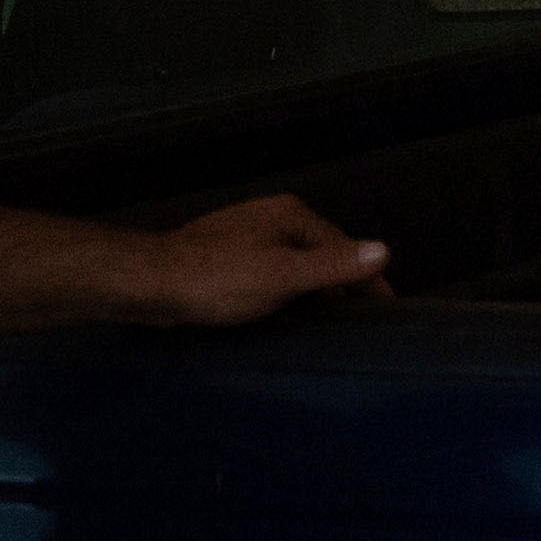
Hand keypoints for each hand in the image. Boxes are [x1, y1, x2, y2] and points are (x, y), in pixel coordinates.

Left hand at [143, 197, 391, 325]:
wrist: (153, 283)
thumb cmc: (215, 278)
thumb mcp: (283, 276)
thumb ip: (333, 266)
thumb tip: (383, 250)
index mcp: (291, 215)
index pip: (346, 248)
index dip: (368, 280)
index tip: (387, 308)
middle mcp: (273, 219)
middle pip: (323, 255)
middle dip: (344, 285)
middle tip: (363, 322)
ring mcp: (251, 236)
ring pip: (298, 266)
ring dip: (316, 292)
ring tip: (334, 324)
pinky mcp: (232, 257)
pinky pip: (274, 275)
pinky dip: (290, 294)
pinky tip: (288, 315)